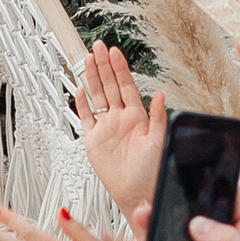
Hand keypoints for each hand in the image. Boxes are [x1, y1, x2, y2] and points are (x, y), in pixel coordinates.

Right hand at [74, 46, 167, 222]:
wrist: (137, 193)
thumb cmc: (151, 171)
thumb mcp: (159, 140)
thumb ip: (158, 117)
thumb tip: (160, 95)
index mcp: (137, 117)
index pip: (126, 86)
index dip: (120, 68)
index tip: (115, 52)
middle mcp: (121, 119)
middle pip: (110, 86)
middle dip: (103, 65)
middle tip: (98, 47)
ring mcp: (106, 128)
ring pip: (97, 97)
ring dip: (92, 79)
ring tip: (87, 60)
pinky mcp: (93, 140)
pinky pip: (85, 118)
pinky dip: (82, 104)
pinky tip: (79, 90)